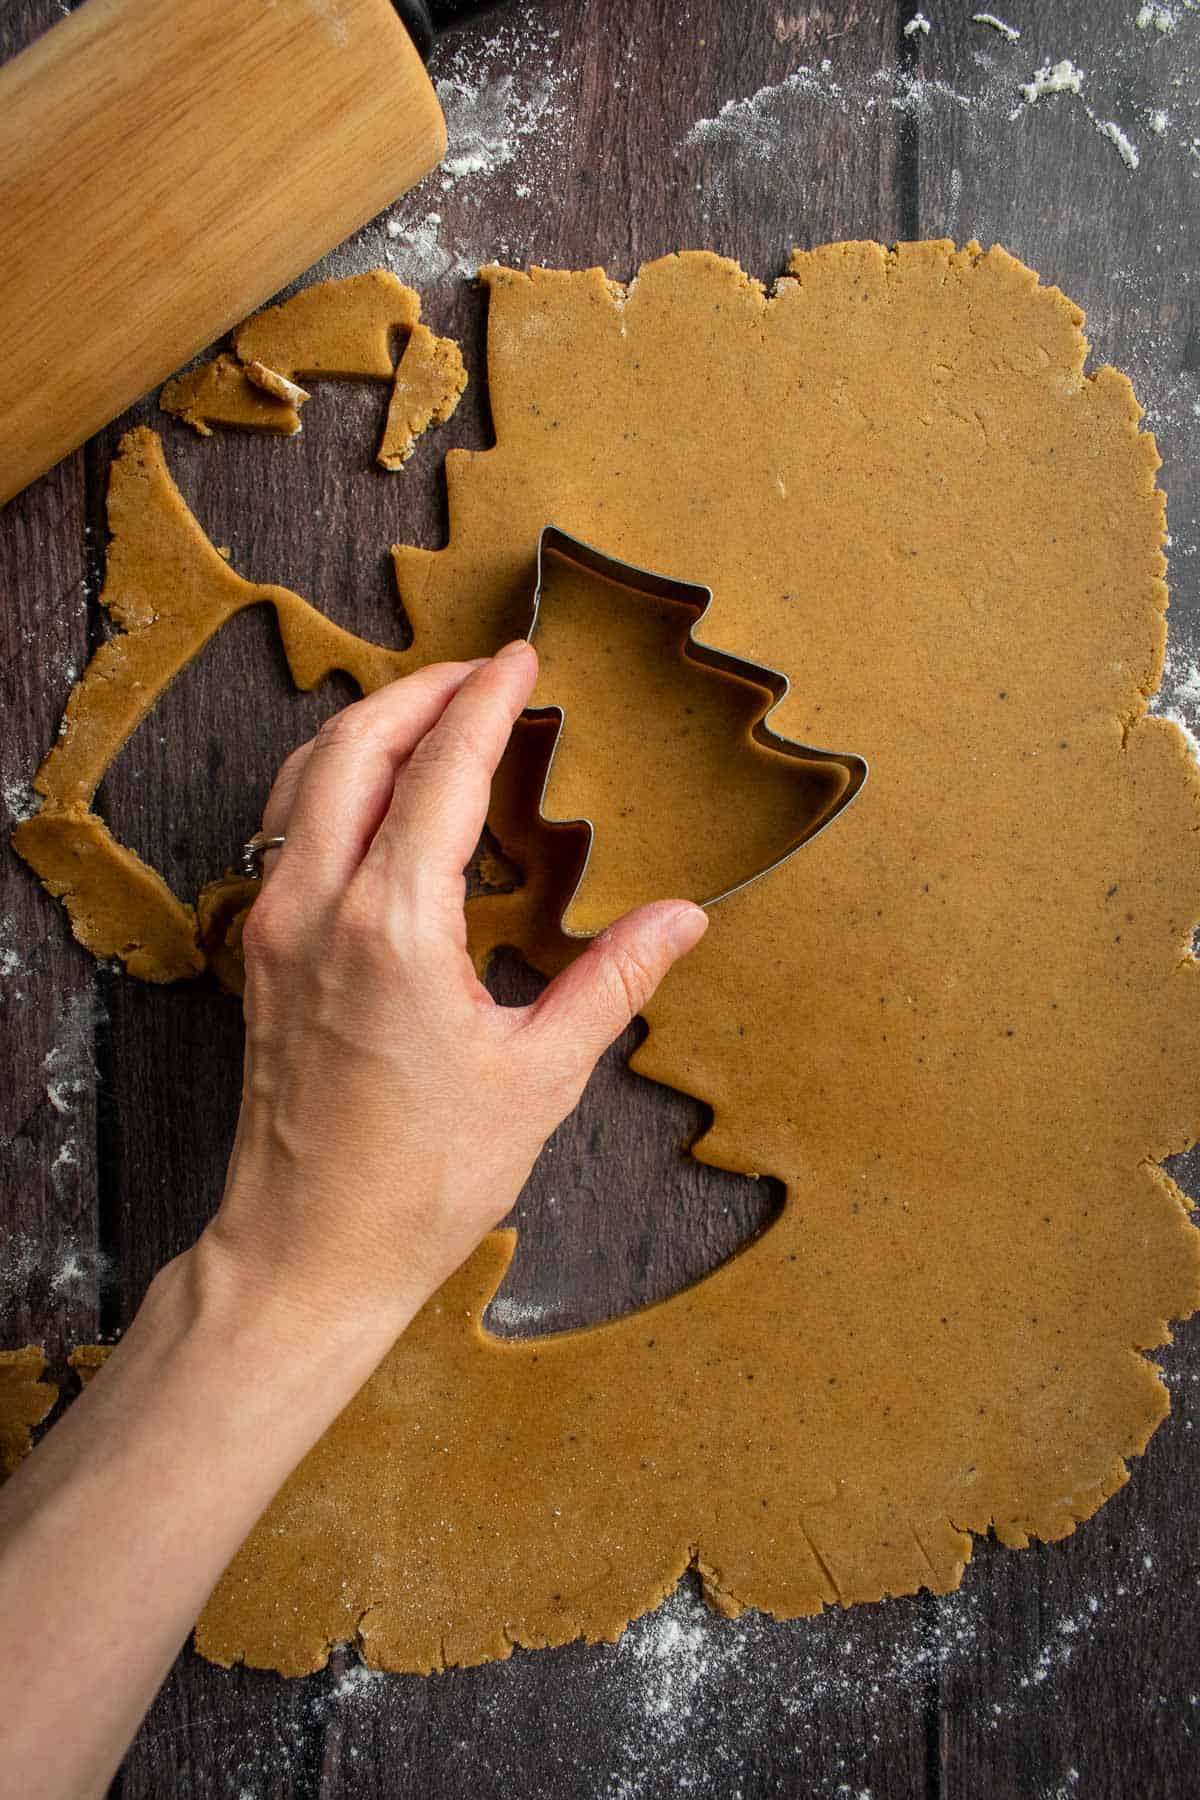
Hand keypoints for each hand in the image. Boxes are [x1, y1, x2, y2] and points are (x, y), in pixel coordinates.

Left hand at [200, 643, 707, 1351]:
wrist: (309, 1250)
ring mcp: (276, 927)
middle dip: (421, 690)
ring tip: (431, 712)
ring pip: (306, 777)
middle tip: (482, 671)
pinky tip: (375, 797)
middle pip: (356, 745)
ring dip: (370, 727)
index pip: (442, 770)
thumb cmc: (422, 1179)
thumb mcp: (539, 1077)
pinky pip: (286, 827)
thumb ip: (610, 981)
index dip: (486, 702)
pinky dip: (332, 780)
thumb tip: (680, 919)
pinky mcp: (262, 954)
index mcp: (393, 926)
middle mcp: (318, 907)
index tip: (521, 661)